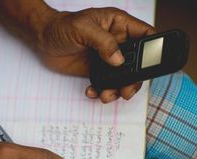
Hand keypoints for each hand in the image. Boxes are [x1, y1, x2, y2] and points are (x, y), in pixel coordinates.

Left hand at [37, 7, 154, 102]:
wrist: (43, 40)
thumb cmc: (61, 26)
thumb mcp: (83, 28)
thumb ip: (103, 42)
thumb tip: (118, 59)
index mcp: (118, 25)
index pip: (144, 34)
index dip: (153, 48)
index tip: (152, 64)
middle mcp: (116, 42)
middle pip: (137, 62)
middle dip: (134, 79)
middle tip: (127, 91)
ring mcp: (107, 58)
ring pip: (123, 77)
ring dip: (118, 89)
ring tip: (107, 95)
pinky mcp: (97, 70)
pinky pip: (106, 84)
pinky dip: (102, 91)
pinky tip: (92, 91)